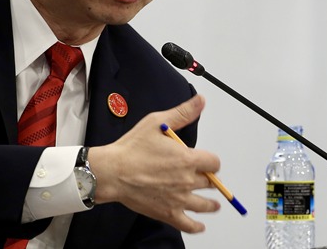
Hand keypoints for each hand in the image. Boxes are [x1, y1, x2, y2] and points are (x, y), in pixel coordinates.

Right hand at [87, 94, 220, 232]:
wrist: (112, 171)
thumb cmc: (131, 148)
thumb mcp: (156, 122)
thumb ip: (182, 113)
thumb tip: (200, 101)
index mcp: (187, 159)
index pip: (214, 162)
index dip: (210, 161)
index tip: (205, 161)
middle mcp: (187, 180)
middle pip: (210, 182)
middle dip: (208, 179)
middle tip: (203, 178)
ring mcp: (179, 199)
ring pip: (205, 205)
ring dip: (210, 204)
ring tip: (213, 204)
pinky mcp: (168, 213)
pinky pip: (189, 225)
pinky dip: (196, 226)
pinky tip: (199, 225)